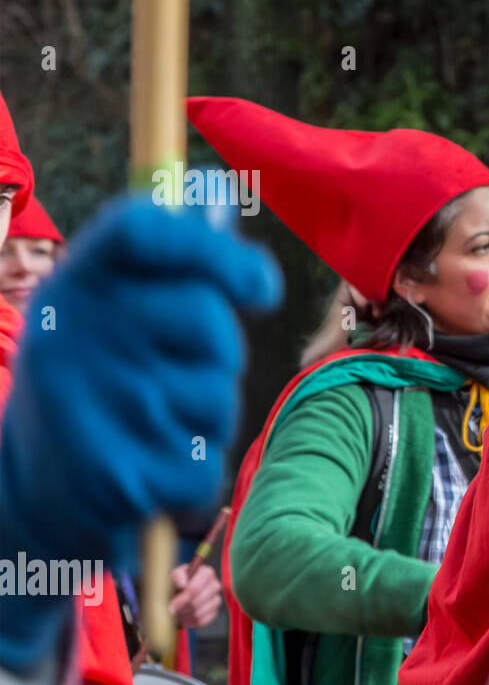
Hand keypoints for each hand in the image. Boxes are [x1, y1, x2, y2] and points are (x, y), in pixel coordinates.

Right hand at [0, 197, 281, 576]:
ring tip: (156, 426)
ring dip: (208, 418)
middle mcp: (67, 335)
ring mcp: (85, 406)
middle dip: (222, 353)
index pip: (143, 231)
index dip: (213, 249)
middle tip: (182, 373)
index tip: (258, 284)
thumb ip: (175, 259)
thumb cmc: (108, 382)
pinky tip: (151, 474)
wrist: (33, 490)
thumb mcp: (120, 309)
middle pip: (208, 319)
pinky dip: (194, 475)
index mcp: (75, 284)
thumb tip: (220, 193)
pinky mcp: (110, 477)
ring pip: (216, 398)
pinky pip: (204, 464)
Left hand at [169, 562, 222, 627]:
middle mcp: (214, 585)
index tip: (173, 604)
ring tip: (176, 612)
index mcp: (206, 573)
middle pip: (199, 600)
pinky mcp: (213, 612)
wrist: (176, 595)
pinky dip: (189, 621)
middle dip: (184, 606)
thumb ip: (177, 576)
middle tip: (171, 610)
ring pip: (199, 612)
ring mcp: (216, 599)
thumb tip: (183, 584)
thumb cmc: (175, 584)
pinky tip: (182, 617)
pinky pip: (201, 620)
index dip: (186, 596)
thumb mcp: (173, 576)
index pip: (198, 586)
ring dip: (184, 614)